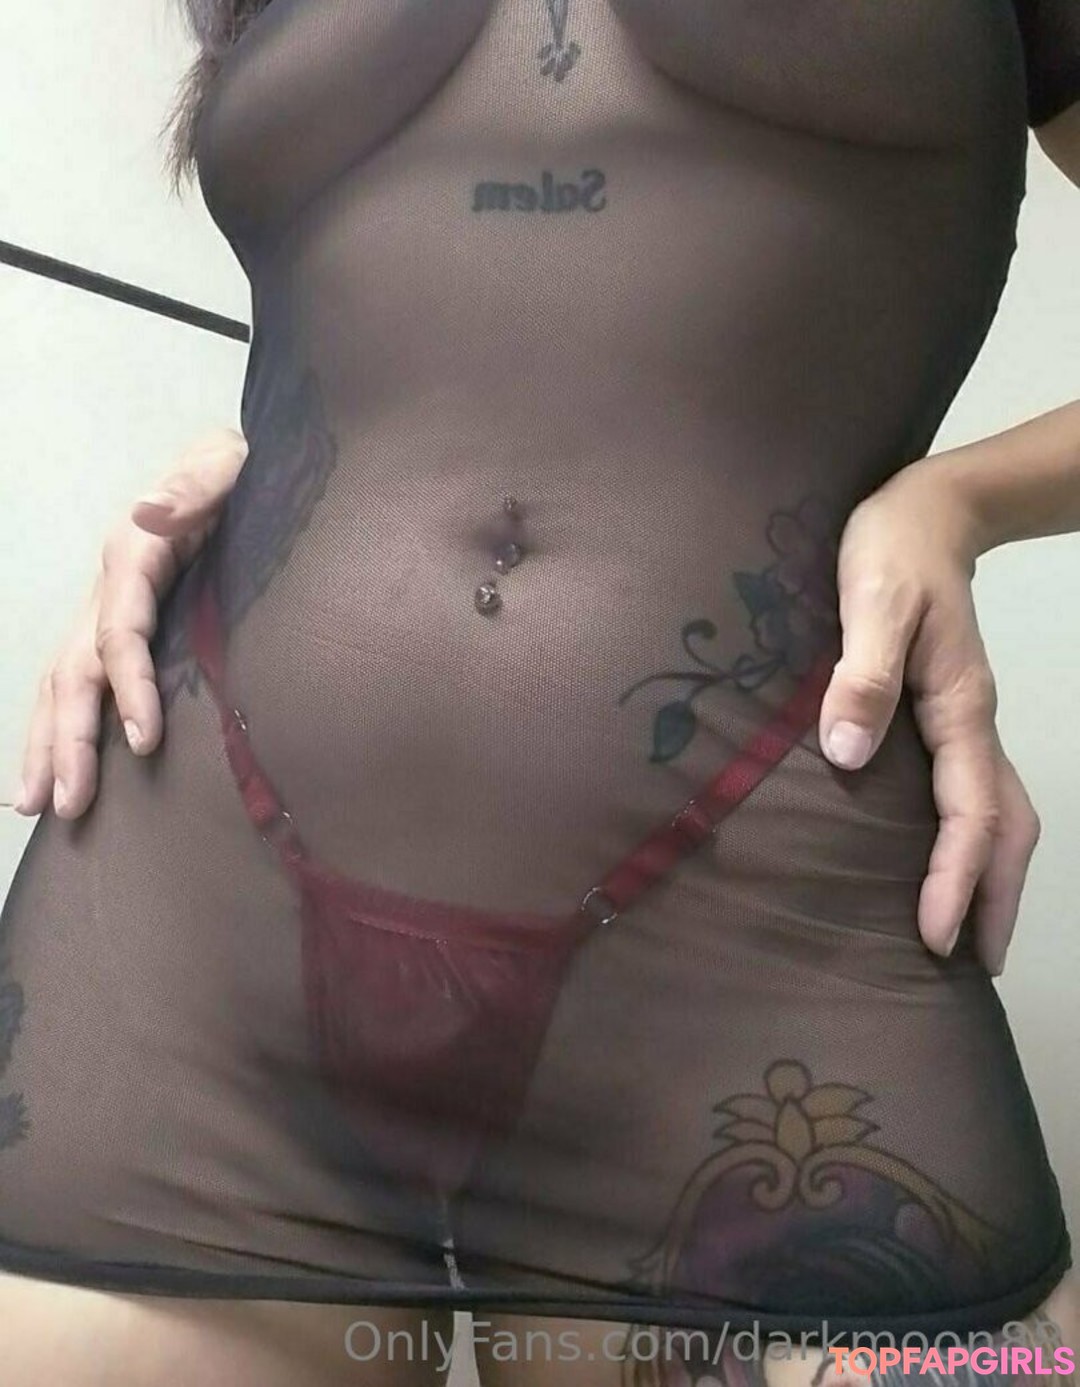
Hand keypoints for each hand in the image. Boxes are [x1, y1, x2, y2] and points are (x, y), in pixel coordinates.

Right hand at [15, 428, 246, 820]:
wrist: (235, 466)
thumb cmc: (238, 472)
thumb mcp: (223, 466)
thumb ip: (195, 487)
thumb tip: (152, 514)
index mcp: (133, 554)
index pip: (120, 631)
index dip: (128, 686)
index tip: (145, 742)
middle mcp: (109, 586)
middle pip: (74, 668)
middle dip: (67, 738)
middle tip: (67, 803)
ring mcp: (106, 606)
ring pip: (62, 681)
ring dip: (47, 744)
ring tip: (35, 805)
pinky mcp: (117, 622)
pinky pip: (79, 679)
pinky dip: (60, 726)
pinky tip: (53, 772)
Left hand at [817, 460, 1039, 976]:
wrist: (924, 510)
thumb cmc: (891, 552)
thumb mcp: (872, 601)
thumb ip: (862, 671)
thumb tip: (848, 752)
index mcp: (958, 706)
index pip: (971, 810)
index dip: (957, 876)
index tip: (937, 936)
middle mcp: (972, 722)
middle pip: (1006, 825)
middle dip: (995, 897)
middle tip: (973, 966)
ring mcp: (966, 719)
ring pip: (1000, 812)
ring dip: (991, 875)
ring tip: (969, 936)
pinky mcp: (947, 713)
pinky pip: (975, 791)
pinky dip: (974, 840)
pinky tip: (944, 862)